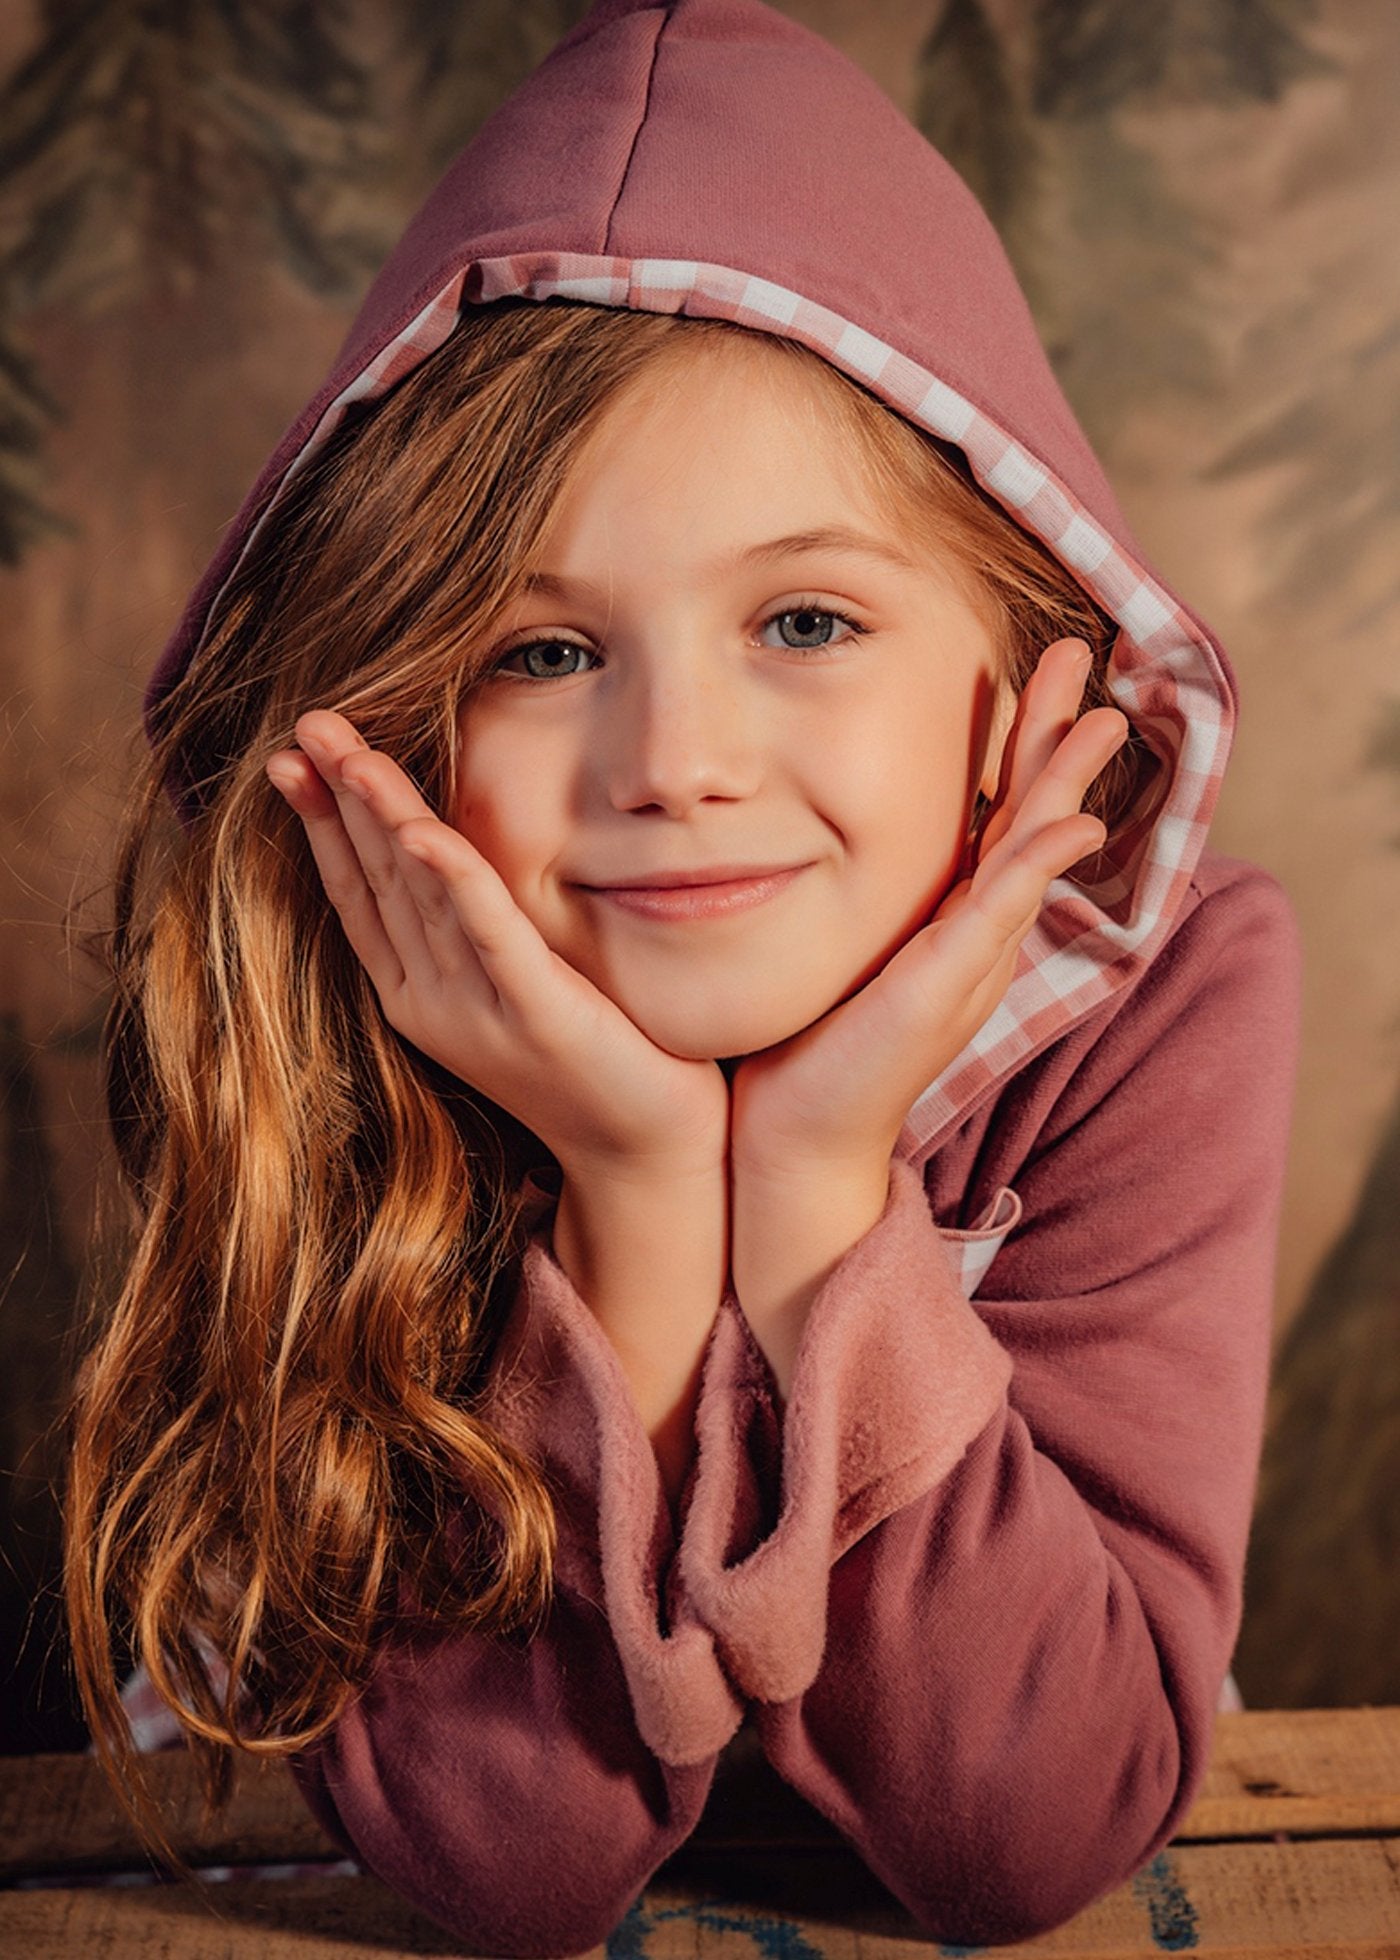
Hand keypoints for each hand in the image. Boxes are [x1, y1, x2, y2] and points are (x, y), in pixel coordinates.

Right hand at [265, 711, 729, 1184]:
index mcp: (422, 995)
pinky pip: (487, 933)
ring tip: (345, 752)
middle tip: (302, 727)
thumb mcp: (516, 989)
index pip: (360, 894)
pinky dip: (452, 878)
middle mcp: (435, 1002)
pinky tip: (419, 829)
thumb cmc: (594, 1065)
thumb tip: (452, 858)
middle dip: (337, 800)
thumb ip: (479, 932)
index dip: (325, 824)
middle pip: (376, 882)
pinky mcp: (537, 1012)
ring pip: (418, 894)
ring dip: (379, 817)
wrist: (645, 1157)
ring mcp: (480, 1010)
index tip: (293, 758)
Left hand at [727, 639, 1128, 1176]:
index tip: (1025, 669)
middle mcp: (971, 934)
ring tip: (1103, 717)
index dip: (1015, 741)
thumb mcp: (836, 948)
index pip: (992, 811)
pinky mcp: (944, 988)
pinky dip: (1037, 866)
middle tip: (1081, 653)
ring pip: (1030, 853)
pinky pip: (1000, 913)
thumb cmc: (805, 1048)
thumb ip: (850, 897)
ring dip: (1067, 783)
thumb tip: (808, 834)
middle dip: (1054, 734)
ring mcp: (967, 961)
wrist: (794, 1138)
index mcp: (945, 917)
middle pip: (1027, 815)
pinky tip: (1073, 824)